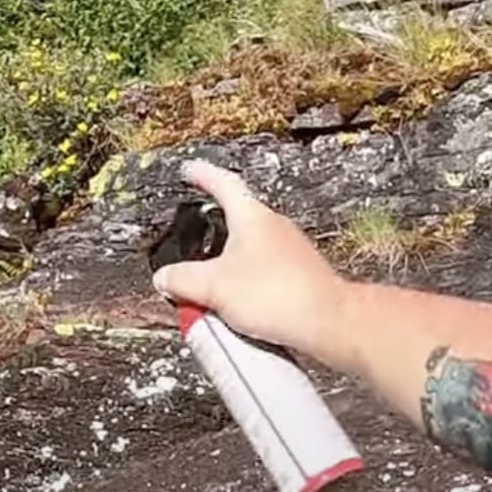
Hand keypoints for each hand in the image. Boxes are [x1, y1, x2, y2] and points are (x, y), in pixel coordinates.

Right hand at [151, 159, 353, 366]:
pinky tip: (236, 310)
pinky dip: (243, 286)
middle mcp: (273, 227)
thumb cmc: (279, 295)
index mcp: (252, 217)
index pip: (223, 184)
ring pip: (246, 252)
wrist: (326, 321)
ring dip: (225, 269)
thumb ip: (182, 280)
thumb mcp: (213, 286)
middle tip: (191, 252)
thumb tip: (165, 277)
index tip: (191, 170)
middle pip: (234, 222)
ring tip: (210, 294)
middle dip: (209, 239)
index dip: (203, 175)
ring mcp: (288, 251)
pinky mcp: (296, 275)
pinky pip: (261, 274)